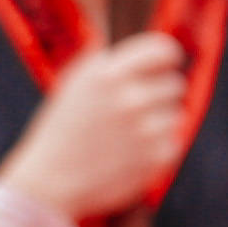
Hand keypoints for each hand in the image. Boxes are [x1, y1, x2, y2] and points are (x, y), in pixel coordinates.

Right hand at [0, 29, 194, 225]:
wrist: (50, 180)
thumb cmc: (62, 129)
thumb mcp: (75, 83)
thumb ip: (109, 62)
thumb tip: (143, 46)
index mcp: (108, 74)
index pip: (164, 49)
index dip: (167, 58)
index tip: (164, 66)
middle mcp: (130, 98)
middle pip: (175, 83)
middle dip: (159, 93)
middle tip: (136, 109)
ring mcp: (146, 129)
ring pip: (176, 113)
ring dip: (158, 121)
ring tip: (127, 134)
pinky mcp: (156, 157)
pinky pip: (173, 141)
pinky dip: (157, 147)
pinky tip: (130, 152)